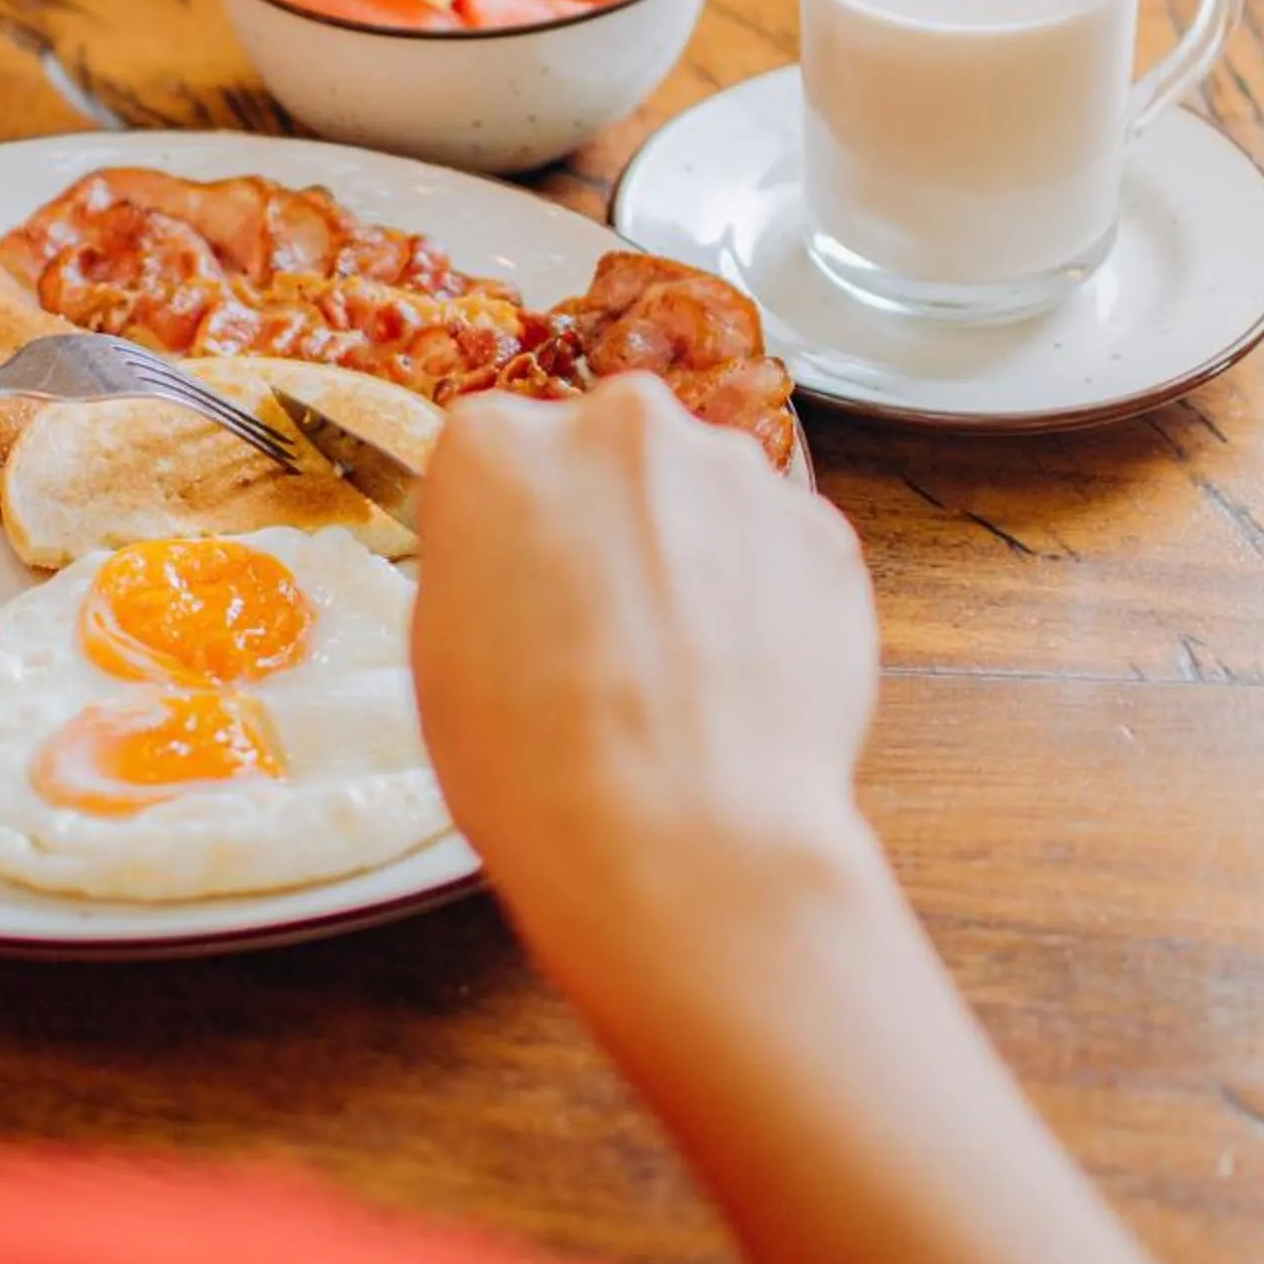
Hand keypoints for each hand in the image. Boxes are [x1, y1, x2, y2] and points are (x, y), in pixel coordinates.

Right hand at [412, 375, 882, 1043]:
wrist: (679, 837)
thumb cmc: (534, 760)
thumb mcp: (442, 650)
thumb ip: (487, 561)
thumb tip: (526, 561)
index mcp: (496, 446)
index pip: (497, 454)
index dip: (512, 530)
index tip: (522, 582)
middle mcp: (620, 426)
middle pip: (609, 455)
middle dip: (611, 522)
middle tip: (602, 629)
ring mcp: (733, 471)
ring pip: (703, 497)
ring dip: (691, 557)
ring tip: (679, 672)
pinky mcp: (820, 529)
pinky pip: (779, 550)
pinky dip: (764, 599)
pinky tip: (739, 683)